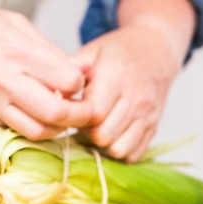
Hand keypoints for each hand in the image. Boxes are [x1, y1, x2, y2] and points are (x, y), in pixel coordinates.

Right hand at [0, 5, 94, 139]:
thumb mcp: (13, 25)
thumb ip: (49, 50)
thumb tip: (81, 70)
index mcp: (16, 52)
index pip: (67, 80)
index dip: (79, 84)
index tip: (77, 82)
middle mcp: (3, 81)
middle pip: (55, 113)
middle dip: (78, 116)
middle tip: (84, 112)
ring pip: (35, 131)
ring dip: (55, 128)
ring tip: (57, 115)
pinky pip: (12, 129)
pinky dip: (26, 125)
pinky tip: (26, 111)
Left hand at [72, 0, 194, 162]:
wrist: (155, 50)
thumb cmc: (116, 53)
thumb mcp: (90, 52)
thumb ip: (68, 73)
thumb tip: (47, 91)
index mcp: (116, 77)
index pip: (94, 113)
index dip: (77, 118)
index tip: (72, 111)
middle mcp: (135, 98)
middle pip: (104, 135)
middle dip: (87, 133)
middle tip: (82, 122)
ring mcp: (147, 115)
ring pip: (119, 148)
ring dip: (103, 145)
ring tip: (97, 129)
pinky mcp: (155, 127)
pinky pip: (135, 154)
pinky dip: (121, 150)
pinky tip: (112, 135)